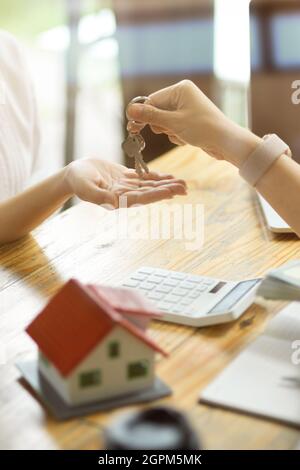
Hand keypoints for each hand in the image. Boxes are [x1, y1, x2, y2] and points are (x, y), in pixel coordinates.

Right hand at [64, 159, 186, 208]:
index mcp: (118, 200)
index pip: (142, 197)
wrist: (73, 174)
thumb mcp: (86, 188)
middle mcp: (126, 195)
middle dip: (168, 190)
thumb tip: (113, 203)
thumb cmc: (78, 182)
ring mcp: (127, 187)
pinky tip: (169, 176)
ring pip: (150, 185)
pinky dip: (157, 177)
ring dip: (166, 184)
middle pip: (151, 192)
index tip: (172, 192)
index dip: (157, 194)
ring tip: (183, 183)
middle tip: (185, 187)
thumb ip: (98, 196)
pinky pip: (144, 178)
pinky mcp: (126, 178)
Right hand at [127, 80, 261, 167]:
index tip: (133, 129)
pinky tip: (187, 138)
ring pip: (164, 121)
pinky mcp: (189, 119)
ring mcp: (187, 107)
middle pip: (157, 111)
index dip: (143, 115)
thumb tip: (129, 110)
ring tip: (183, 135)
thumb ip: (150, 116)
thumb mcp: (173, 123)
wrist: (226, 142)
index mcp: (180, 89)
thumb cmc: (202, 129)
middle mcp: (183, 95)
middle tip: (169, 131)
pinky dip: (176, 135)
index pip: (152, 101)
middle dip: (161, 125)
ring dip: (169, 131)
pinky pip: (173, 127)